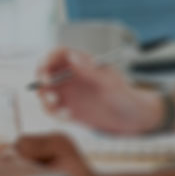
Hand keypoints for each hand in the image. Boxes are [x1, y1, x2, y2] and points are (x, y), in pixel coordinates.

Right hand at [35, 47, 162, 133]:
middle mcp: (72, 76)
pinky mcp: (67, 109)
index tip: (44, 70)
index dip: (47, 59)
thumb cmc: (126, 97)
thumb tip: (72, 56)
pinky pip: (52, 109)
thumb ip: (91, 71)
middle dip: (40, 79)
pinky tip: (69, 117)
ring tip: (57, 105)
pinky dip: (55, 113)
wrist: (134, 120)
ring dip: (45, 98)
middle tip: (46, 89)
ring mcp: (68, 93)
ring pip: (44, 91)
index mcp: (82, 63)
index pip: (58, 54)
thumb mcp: (111, 84)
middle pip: (45, 71)